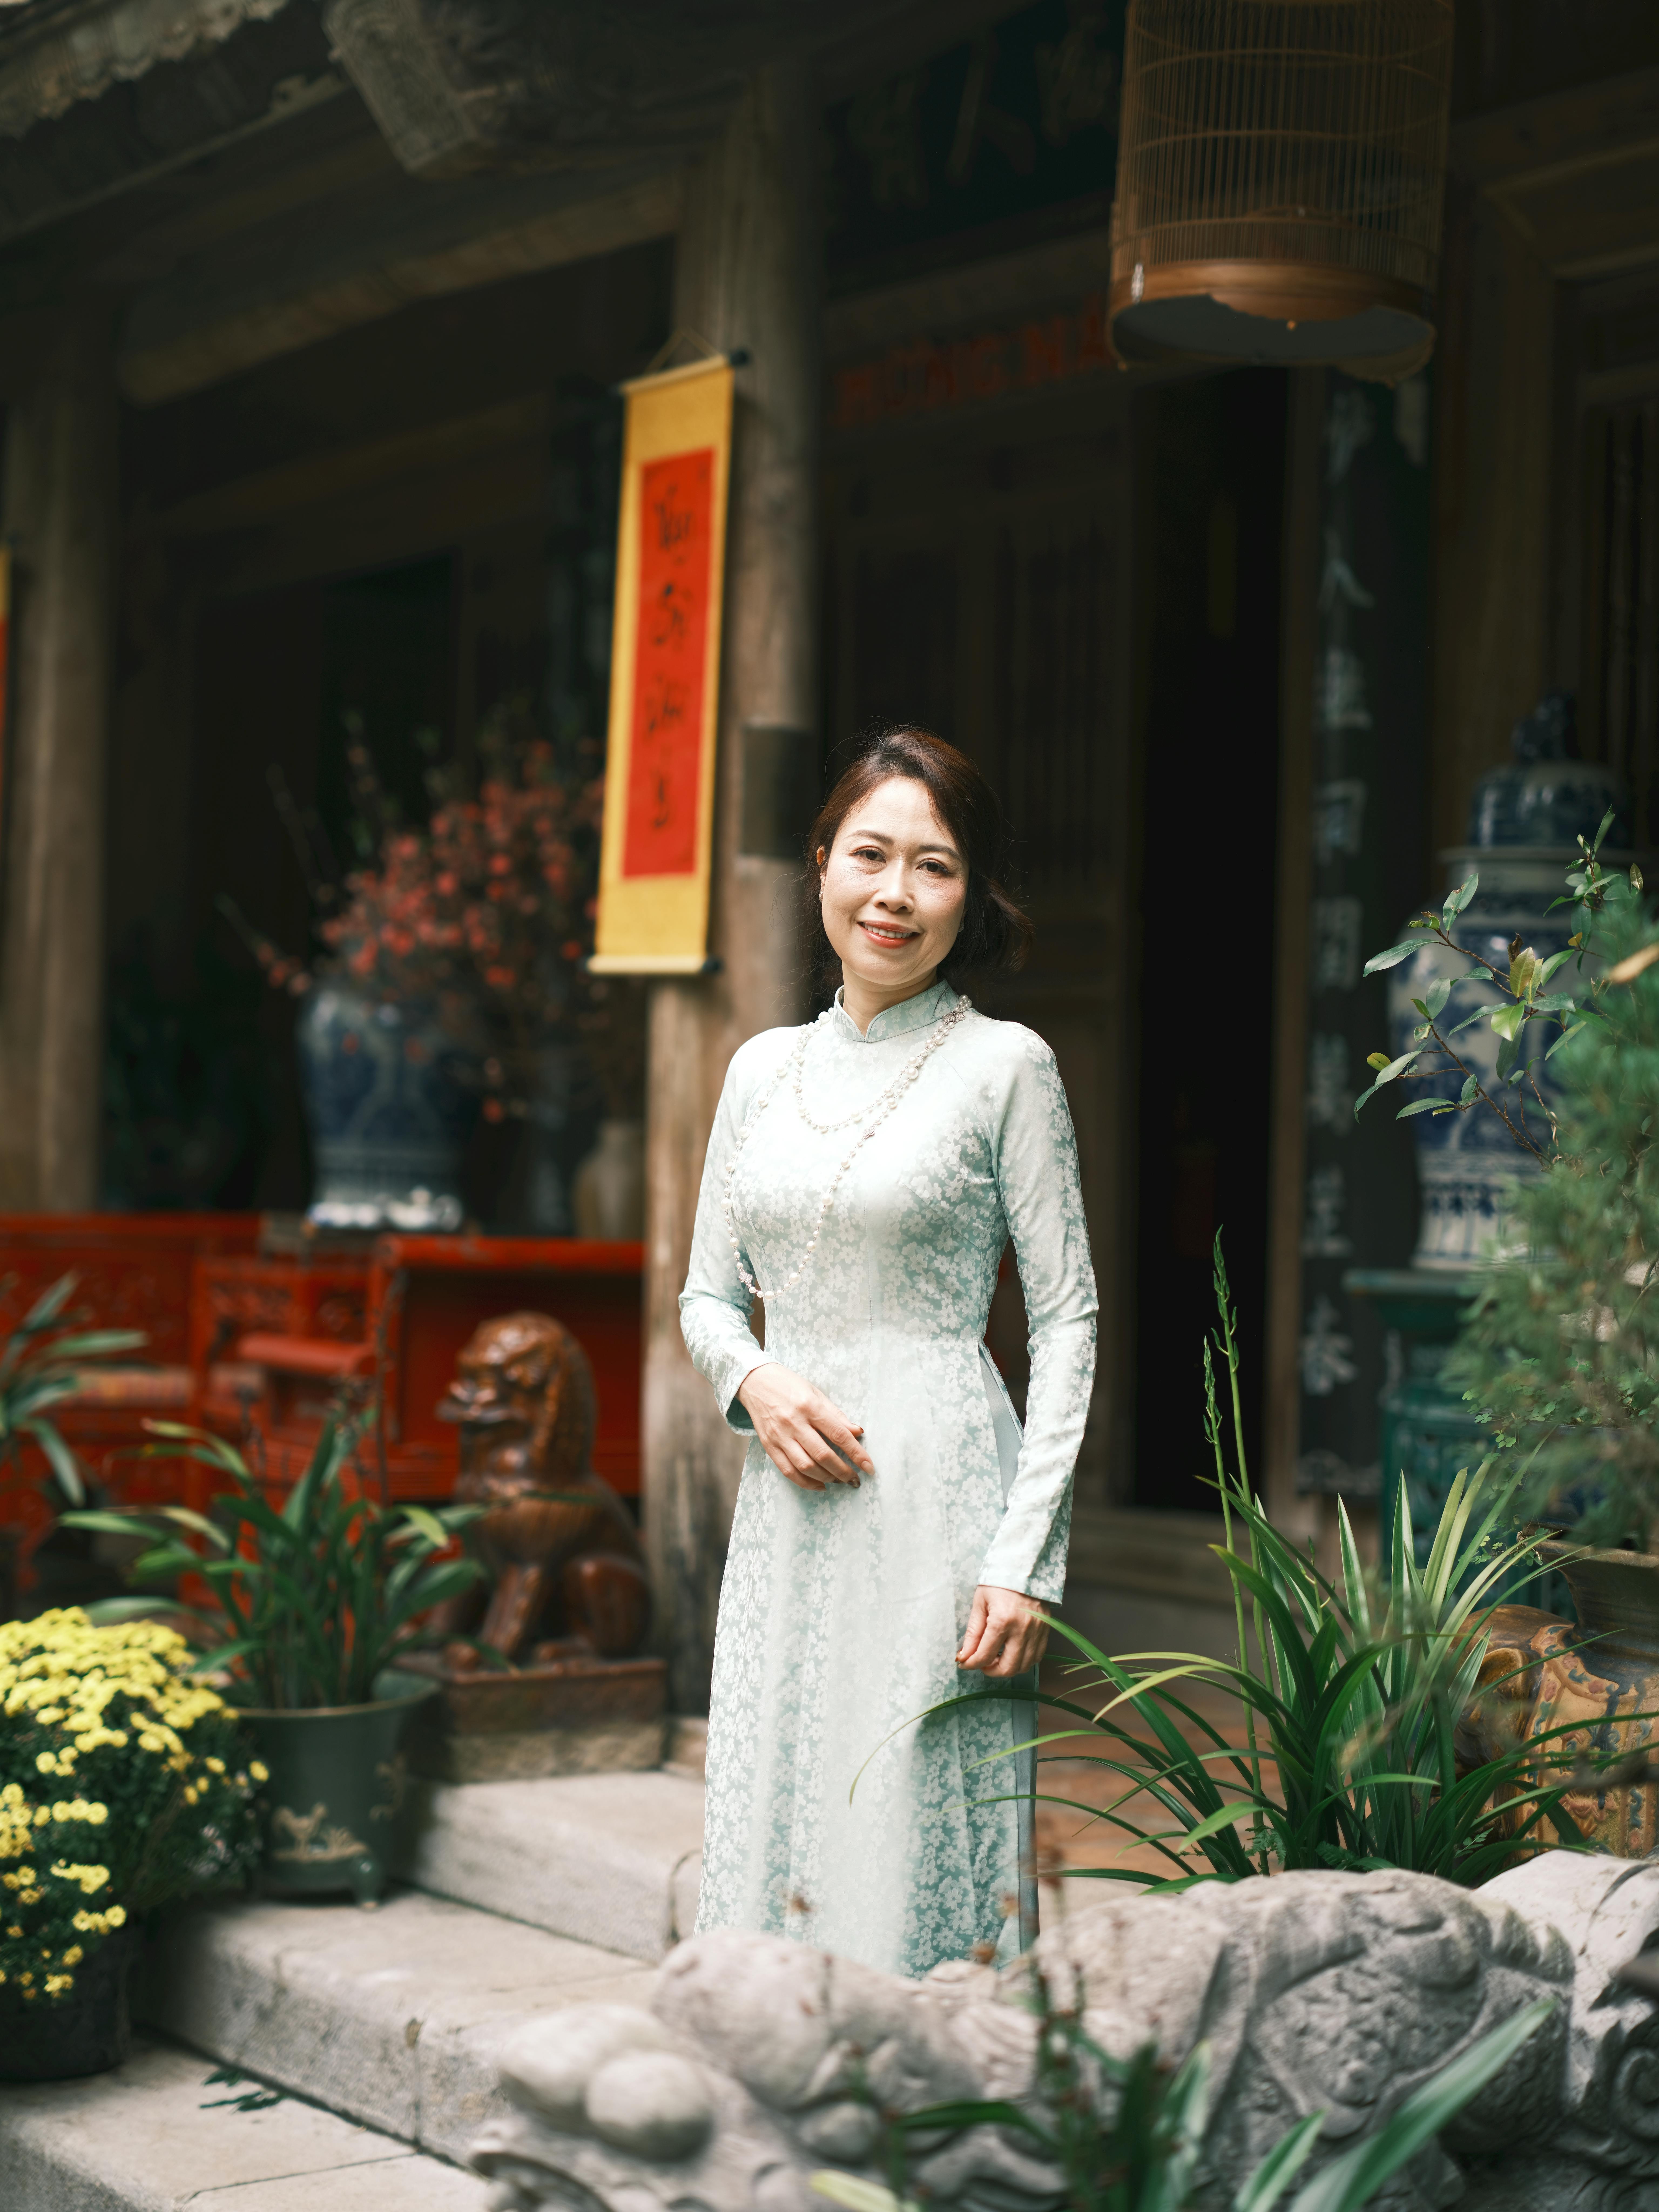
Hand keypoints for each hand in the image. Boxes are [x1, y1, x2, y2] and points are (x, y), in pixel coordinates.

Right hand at [736, 1362, 873, 1492]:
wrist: (755, 1382)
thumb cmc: (789, 1385)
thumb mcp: (816, 1394)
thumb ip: (836, 1416)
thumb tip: (857, 1433)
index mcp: (810, 1406)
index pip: (839, 1435)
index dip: (857, 1454)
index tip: (869, 1467)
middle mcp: (794, 1422)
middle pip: (823, 1455)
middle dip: (843, 1471)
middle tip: (855, 1479)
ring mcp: (779, 1436)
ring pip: (806, 1466)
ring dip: (826, 1478)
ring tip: (839, 1480)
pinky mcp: (769, 1446)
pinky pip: (788, 1471)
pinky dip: (805, 1482)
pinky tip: (819, 1484)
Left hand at [957, 1586, 1049, 1676]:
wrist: (1024, 1567)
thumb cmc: (998, 1582)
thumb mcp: (980, 1603)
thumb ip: (973, 1633)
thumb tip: (964, 1656)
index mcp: (1002, 1621)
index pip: (985, 1656)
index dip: (971, 1664)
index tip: (964, 1663)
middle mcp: (1022, 1629)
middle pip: (1007, 1668)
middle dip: (990, 1671)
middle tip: (981, 1663)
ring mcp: (1037, 1631)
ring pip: (1024, 1666)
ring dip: (1007, 1668)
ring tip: (996, 1657)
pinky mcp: (1046, 1629)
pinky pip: (1037, 1656)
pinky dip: (1023, 1660)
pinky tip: (1012, 1652)